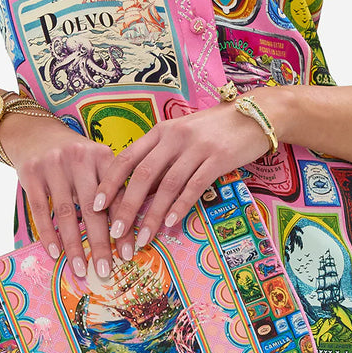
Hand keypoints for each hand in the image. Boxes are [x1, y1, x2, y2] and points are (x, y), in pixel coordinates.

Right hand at [0, 112, 136, 277]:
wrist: (34, 131)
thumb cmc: (73, 156)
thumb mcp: (95, 162)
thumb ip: (112, 188)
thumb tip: (128, 233)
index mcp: (102, 155)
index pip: (116, 197)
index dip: (124, 227)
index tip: (129, 253)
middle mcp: (79, 158)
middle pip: (92, 209)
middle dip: (100, 244)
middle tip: (105, 271)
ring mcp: (52, 165)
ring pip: (65, 213)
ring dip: (73, 246)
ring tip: (80, 269)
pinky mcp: (31, 174)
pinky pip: (40, 211)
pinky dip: (48, 235)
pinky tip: (55, 253)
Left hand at [91, 92, 274, 249]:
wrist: (256, 114)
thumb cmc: (216, 129)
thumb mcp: (183, 136)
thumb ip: (163, 158)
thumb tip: (141, 192)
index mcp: (161, 131)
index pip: (127, 157)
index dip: (109, 182)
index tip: (95, 205)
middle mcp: (174, 137)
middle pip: (142, 175)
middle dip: (126, 206)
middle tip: (115, 232)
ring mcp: (196, 147)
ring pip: (166, 185)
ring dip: (152, 215)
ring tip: (142, 238)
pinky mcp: (217, 158)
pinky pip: (194, 186)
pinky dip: (180, 206)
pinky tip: (170, 223)